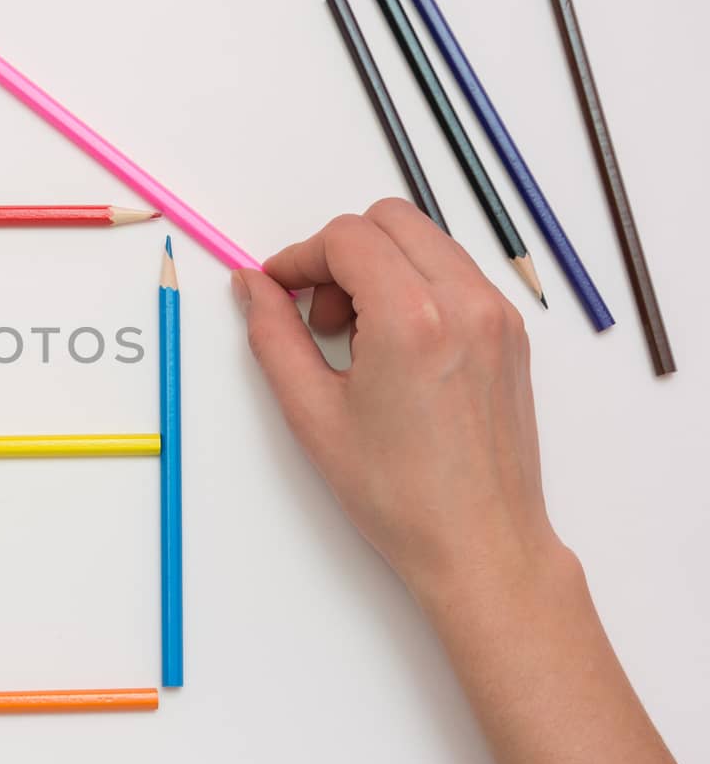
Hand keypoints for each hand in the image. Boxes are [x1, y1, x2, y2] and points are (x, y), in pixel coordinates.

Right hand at [231, 198, 560, 601]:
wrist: (480, 543)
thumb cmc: (399, 493)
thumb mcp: (313, 412)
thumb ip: (273, 335)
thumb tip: (252, 286)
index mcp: (412, 318)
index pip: (347, 237)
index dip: (299, 257)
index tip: (278, 291)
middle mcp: (465, 302)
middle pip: (390, 220)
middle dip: (341, 254)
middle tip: (318, 317)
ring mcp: (497, 315)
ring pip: (426, 242)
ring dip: (379, 268)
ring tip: (357, 339)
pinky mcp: (512, 334)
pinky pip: (455, 274)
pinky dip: (416, 287)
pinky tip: (395, 349)